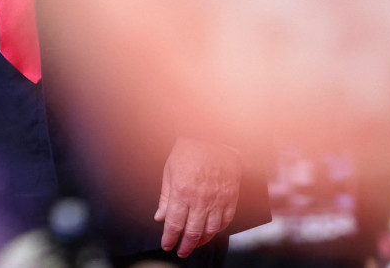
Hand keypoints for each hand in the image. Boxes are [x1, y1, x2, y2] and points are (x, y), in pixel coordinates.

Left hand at [155, 137, 241, 256]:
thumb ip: (165, 197)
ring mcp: (217, 200)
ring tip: (194, 244)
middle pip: (193, 232)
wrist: (212, 138)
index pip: (174, 225)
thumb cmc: (187, 152)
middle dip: (185, 246)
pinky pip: (225, 221)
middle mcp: (200, 200)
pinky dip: (217, 230)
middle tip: (181, 252)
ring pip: (211, 230)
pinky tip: (210, 232)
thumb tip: (160, 218)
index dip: (170, 239)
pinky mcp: (230, 198)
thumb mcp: (169, 171)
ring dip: (201, 241)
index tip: (167, 246)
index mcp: (182, 193)